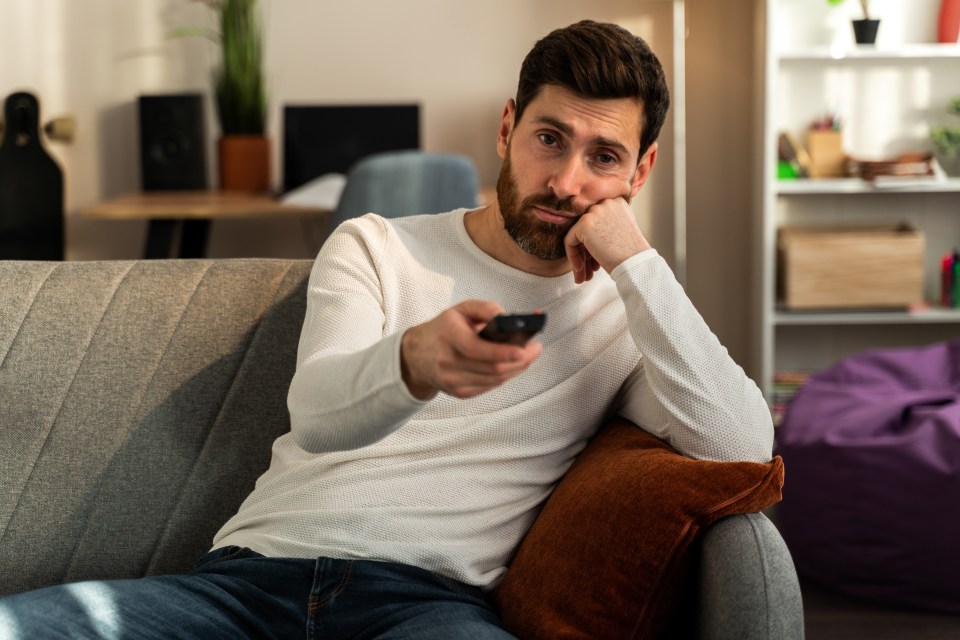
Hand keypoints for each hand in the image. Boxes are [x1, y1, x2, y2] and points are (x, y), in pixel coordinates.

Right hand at [400, 300, 542, 399]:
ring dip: (516, 368)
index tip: (525, 348)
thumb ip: (486, 308)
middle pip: (492, 368)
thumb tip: (510, 319)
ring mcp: (452, 380)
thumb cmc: (444, 329)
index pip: (476, 349)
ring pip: (495, 379)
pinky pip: (490, 386)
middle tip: (536, 348)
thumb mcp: (462, 309)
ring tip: (528, 355)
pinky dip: (504, 375)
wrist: (417, 355)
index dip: (503, 352)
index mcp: (448, 335)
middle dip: (520, 360)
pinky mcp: (459, 392)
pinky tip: (511, 365)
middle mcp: (447, 361)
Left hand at [563, 197, 651, 283]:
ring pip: (577, 235)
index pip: (596, 220)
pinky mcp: (584, 224)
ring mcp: (594, 211)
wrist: (635, 262)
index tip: (596, 259)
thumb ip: (606, 224)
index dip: (594, 241)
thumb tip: (587, 234)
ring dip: (580, 257)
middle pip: (586, 228)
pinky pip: (570, 240)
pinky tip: (580, 269)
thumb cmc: (632, 252)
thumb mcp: (622, 229)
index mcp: (616, 201)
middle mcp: (605, 202)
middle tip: (589, 269)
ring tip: (584, 275)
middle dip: (587, 252)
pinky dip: (573, 256)